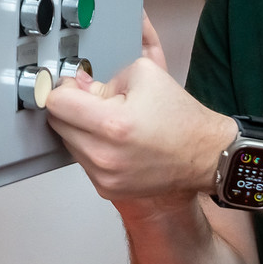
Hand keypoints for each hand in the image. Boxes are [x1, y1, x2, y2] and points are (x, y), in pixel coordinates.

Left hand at [46, 14, 232, 208]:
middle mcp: (104, 156)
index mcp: (111, 124)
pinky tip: (114, 140)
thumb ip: (101, 77)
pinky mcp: (107, 189)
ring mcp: (104, 177)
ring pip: (67, 142)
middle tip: (93, 100)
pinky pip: (82, 160)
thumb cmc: (180, 117)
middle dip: (71, 107)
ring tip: (109, 121)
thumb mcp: (144, 74)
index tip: (72, 84)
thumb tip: (75, 83)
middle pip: (57, 123)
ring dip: (79, 128)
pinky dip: (91, 147)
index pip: (57, 102)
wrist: (206, 156)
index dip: (64, 87)